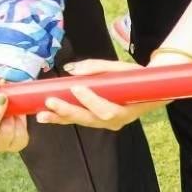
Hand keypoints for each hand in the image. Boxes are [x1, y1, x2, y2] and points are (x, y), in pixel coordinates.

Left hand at [33, 57, 165, 130]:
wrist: (149, 92)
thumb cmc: (134, 78)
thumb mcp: (121, 68)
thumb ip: (96, 68)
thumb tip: (71, 70)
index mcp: (126, 109)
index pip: (106, 109)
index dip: (90, 100)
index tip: (76, 87)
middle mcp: (116, 120)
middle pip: (90, 119)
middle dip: (68, 111)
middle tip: (50, 102)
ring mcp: (106, 123)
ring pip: (82, 122)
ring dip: (61, 118)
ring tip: (42, 115)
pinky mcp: (97, 121)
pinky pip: (79, 120)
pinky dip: (62, 118)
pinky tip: (46, 116)